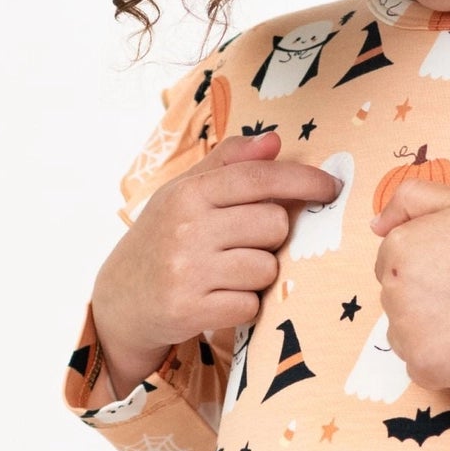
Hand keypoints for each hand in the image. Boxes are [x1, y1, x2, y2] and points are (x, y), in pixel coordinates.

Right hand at [92, 129, 341, 392]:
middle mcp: (187, 228)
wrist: (118, 299)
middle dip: (272, 235)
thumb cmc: (163, 238)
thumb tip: (275, 140)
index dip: (305, 180)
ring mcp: (188, 271)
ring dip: (258, 274)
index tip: (331, 187)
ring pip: (267, 269)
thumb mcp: (186, 191)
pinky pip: (250, 305)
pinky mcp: (190, 311)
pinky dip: (243, 305)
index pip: (261, 178)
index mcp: (189, 192)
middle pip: (275, 224)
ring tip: (227, 272)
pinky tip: (219, 297)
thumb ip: (231, 161)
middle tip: (244, 243)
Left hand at [369, 178, 449, 389]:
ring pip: (405, 330)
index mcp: (399, 247)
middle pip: (397, 294)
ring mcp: (405, 332)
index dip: (429, 260)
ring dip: (430, 327)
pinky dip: (444, 359)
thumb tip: (375, 224)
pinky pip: (421, 364)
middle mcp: (392, 289)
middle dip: (426, 293)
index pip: (393, 258)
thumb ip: (413, 199)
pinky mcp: (423, 368)